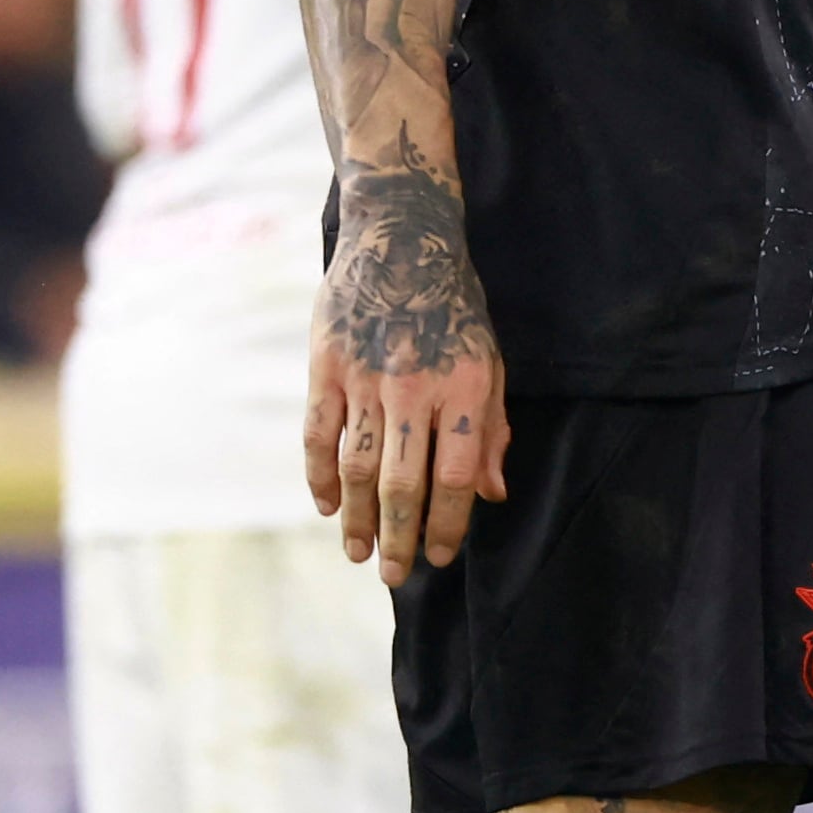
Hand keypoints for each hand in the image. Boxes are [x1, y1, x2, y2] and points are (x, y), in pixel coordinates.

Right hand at [301, 232, 510, 587]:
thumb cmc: (454, 305)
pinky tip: (327, 506)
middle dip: (399, 538)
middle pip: (402, 484)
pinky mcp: (326, 368)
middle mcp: (414, 389)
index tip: (443, 556)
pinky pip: (318, 435)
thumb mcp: (489, 358)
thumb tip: (493, 493)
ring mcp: (364, 379)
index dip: (450, 523)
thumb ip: (492, 427)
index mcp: (464, 388)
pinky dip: (320, 476)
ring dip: (356, 519)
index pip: (457, 475)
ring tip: (358, 554)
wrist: (400, 237)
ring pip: (357, 468)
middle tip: (395, 575)